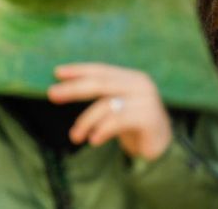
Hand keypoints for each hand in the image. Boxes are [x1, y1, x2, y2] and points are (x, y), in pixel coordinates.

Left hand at [48, 63, 171, 160]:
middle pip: (100, 83)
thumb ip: (99, 94)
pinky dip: (101, 130)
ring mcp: (147, 100)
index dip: (78, 70)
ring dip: (85, 121)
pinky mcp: (150, 118)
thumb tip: (61, 87)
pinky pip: (117, 121)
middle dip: (73, 89)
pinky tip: (93, 141)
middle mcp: (140, 84)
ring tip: (75, 137)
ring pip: (105, 105)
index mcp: (131, 77)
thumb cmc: (134, 125)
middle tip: (52, 95)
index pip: (101, 69)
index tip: (56, 72)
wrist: (165, 148)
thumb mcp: (116, 105)